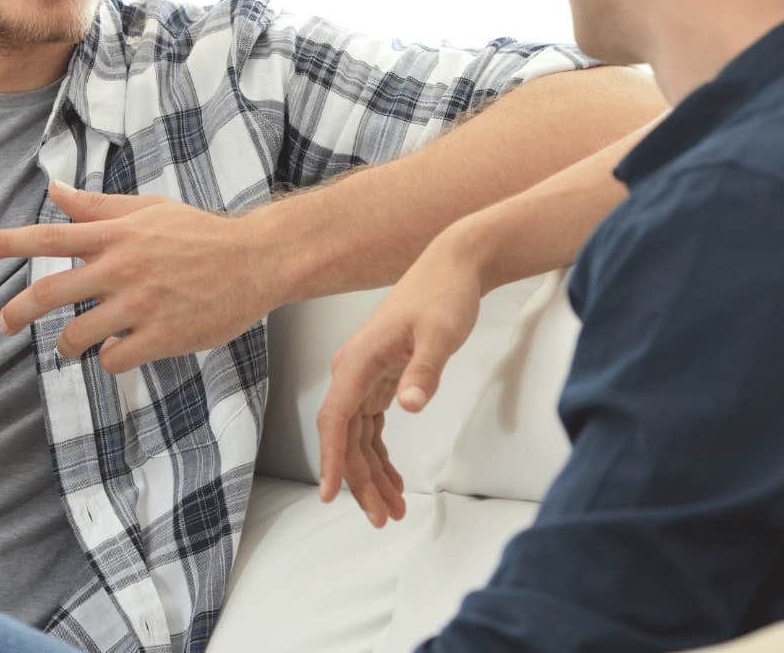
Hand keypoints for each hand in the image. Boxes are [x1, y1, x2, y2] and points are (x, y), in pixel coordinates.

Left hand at [0, 181, 281, 373]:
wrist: (256, 260)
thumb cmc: (200, 233)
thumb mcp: (149, 210)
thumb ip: (99, 208)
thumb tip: (55, 190)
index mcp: (117, 234)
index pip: (50, 235)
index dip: (6, 242)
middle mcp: (122, 267)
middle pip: (50, 293)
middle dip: (16, 313)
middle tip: (2, 325)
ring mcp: (141, 303)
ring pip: (78, 336)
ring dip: (68, 345)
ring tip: (75, 344)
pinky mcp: (162, 335)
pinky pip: (114, 357)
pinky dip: (109, 357)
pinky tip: (123, 348)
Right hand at [317, 228, 485, 527]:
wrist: (454, 266)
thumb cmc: (444, 296)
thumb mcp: (439, 334)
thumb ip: (424, 371)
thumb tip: (408, 406)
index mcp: (357, 362)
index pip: (334, 420)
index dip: (330, 460)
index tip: (330, 496)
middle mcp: (353, 371)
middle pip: (346, 437)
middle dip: (360, 481)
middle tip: (382, 518)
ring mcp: (365, 375)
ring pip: (358, 437)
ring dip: (371, 473)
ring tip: (391, 510)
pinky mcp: (382, 378)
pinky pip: (372, 426)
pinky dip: (380, 454)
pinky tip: (395, 479)